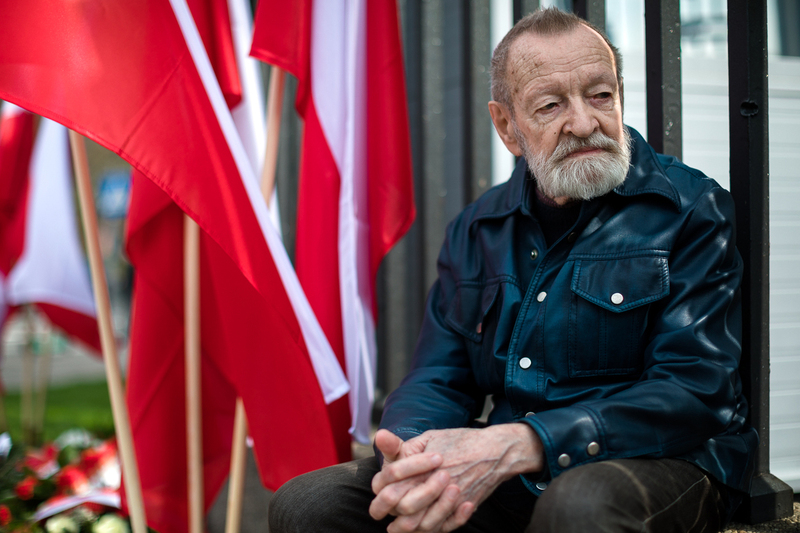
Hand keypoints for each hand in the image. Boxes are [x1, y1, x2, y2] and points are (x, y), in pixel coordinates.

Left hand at [370, 425, 542, 531]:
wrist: (494, 450)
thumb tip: (380, 437)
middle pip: (404, 506)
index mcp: (423, 463)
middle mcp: (436, 482)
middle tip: (381, 512)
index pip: (391, 481)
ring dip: (406, 527)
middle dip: (389, 510)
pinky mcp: (463, 508)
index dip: (382, 490)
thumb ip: (403, 445)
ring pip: (422, 523)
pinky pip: (446, 527)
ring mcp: (451, 498)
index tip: (380, 493)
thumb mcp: (429, 437)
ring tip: (396, 527)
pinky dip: (432, 529)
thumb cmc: (459, 442)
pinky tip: (420, 528)